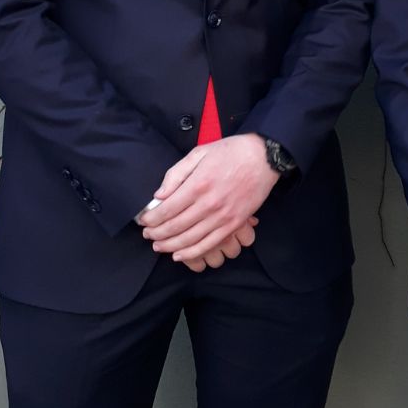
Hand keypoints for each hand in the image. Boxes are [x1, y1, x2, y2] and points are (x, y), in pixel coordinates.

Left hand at [136, 134, 279, 264]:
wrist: (264, 157)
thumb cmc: (230, 151)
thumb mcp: (199, 153)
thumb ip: (176, 173)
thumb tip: (159, 195)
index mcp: (198, 184)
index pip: (166, 209)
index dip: (151, 219)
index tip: (143, 221)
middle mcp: (209, 203)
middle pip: (175, 226)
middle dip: (157, 234)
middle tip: (147, 235)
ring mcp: (223, 216)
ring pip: (190, 239)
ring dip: (170, 246)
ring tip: (158, 246)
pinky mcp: (234, 224)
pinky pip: (210, 244)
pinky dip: (192, 253)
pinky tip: (179, 255)